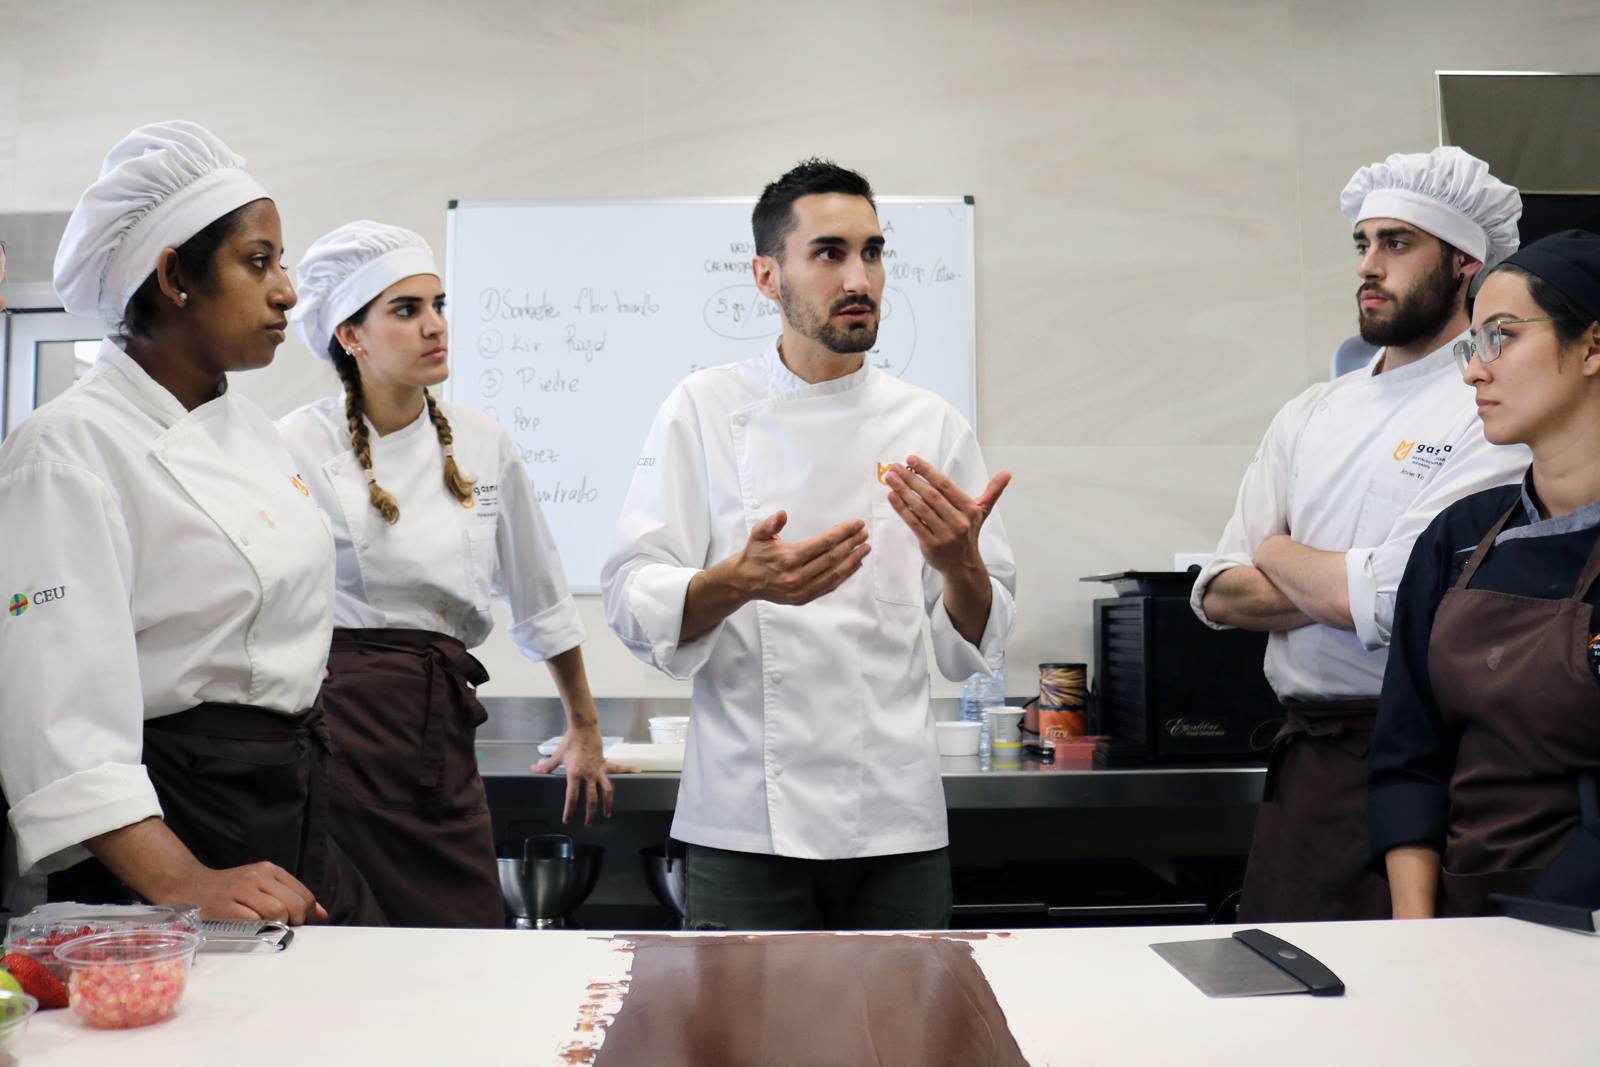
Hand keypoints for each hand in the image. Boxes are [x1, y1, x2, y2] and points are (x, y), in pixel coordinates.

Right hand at [175, 861, 326, 924]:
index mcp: (269, 870)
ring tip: (269, 928)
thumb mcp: (261, 884)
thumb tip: (320, 914)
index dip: (309, 913)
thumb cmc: (230, 889)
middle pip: (293, 904)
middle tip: (289, 929)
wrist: (189, 885)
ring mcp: (241, 890)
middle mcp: (257, 876)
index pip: (303, 894)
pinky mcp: (226, 906)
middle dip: (297, 921)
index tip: (306, 924)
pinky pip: (253, 921)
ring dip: (278, 925)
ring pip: (277, 911)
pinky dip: (259, 928)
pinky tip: (253, 929)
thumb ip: (290, 895)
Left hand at [532, 728, 636, 824]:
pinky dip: (629, 769)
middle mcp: (589, 775)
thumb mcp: (557, 756)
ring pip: (606, 791)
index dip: (570, 810)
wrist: (583, 728)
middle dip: (590, 813)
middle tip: (588, 824)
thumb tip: (533, 769)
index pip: (572, 797)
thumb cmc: (569, 742)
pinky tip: (639, 771)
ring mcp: (599, 770)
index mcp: (575, 775)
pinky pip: (619, 769)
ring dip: (608, 804)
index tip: (567, 820)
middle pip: (591, 799)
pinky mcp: (605, 764)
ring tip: (607, 814)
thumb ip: (546, 766)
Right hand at [730, 510, 870, 605]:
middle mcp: (797, 576)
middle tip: (864, 533)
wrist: (745, 581)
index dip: (843, 532)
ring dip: (853, 560)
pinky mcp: (804, 598)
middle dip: (852, 544)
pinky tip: (854, 564)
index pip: (824, 543)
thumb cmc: (755, 554)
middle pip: (833, 558)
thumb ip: (770, 523)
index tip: (857, 524)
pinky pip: (829, 586)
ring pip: (834, 574)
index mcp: (788, 558)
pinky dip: (845, 575)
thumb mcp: (758, 534)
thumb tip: (782, 514)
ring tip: (865, 548)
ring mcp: (802, 590)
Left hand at [883, 457, 1009, 577]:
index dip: (927, 471)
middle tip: (895, 466)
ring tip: (890, 478)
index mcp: (969, 509)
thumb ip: (992, 491)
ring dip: (903, 491)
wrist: (963, 565)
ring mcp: (945, 534)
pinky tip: (892, 496)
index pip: (944, 485)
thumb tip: (1007, 473)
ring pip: (920, 508)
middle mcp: (958, 521)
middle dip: (911, 479)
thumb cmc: (968, 533)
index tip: (911, 460)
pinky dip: (902, 509)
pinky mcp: (931, 545)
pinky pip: (914, 523)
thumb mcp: (981, 512)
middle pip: (930, 495)